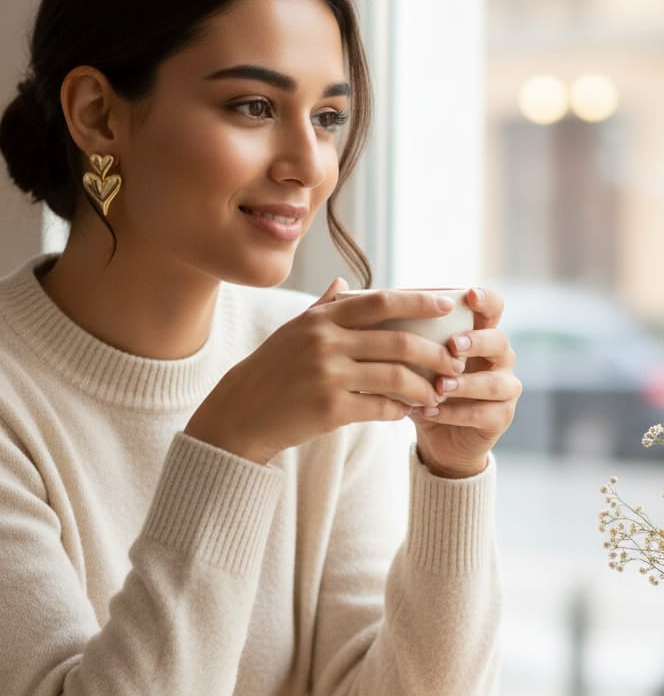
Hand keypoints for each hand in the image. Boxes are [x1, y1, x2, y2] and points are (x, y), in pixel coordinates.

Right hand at [185, 281, 466, 464]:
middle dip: (434, 352)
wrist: (240, 412)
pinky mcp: (330, 409)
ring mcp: (328, 375)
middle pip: (398, 341)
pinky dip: (400, 410)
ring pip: (396, 377)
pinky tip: (407, 413)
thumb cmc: (271, 369)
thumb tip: (345, 282)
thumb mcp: (293, 331)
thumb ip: (323, 306)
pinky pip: (380, 408)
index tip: (447, 304)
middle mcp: (325, 342)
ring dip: (424, 387)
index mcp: (321, 319)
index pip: (380, 301)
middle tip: (454, 362)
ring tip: (436, 393)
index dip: (418, 301)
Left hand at [408, 287, 521, 478]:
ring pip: (494, 383)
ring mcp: (505, 388)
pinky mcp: (501, 417)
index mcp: (480, 333)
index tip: (469, 294)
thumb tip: (363, 302)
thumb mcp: (413, 357)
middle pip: (499, 341)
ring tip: (438, 386)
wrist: (437, 433)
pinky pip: (481, 413)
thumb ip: (404, 333)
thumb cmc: (424, 383)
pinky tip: (427, 411)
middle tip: (452, 345)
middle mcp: (499, 357)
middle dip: (476, 342)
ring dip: (464, 383)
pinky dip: (452, 413)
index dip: (486, 299)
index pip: (493, 308)